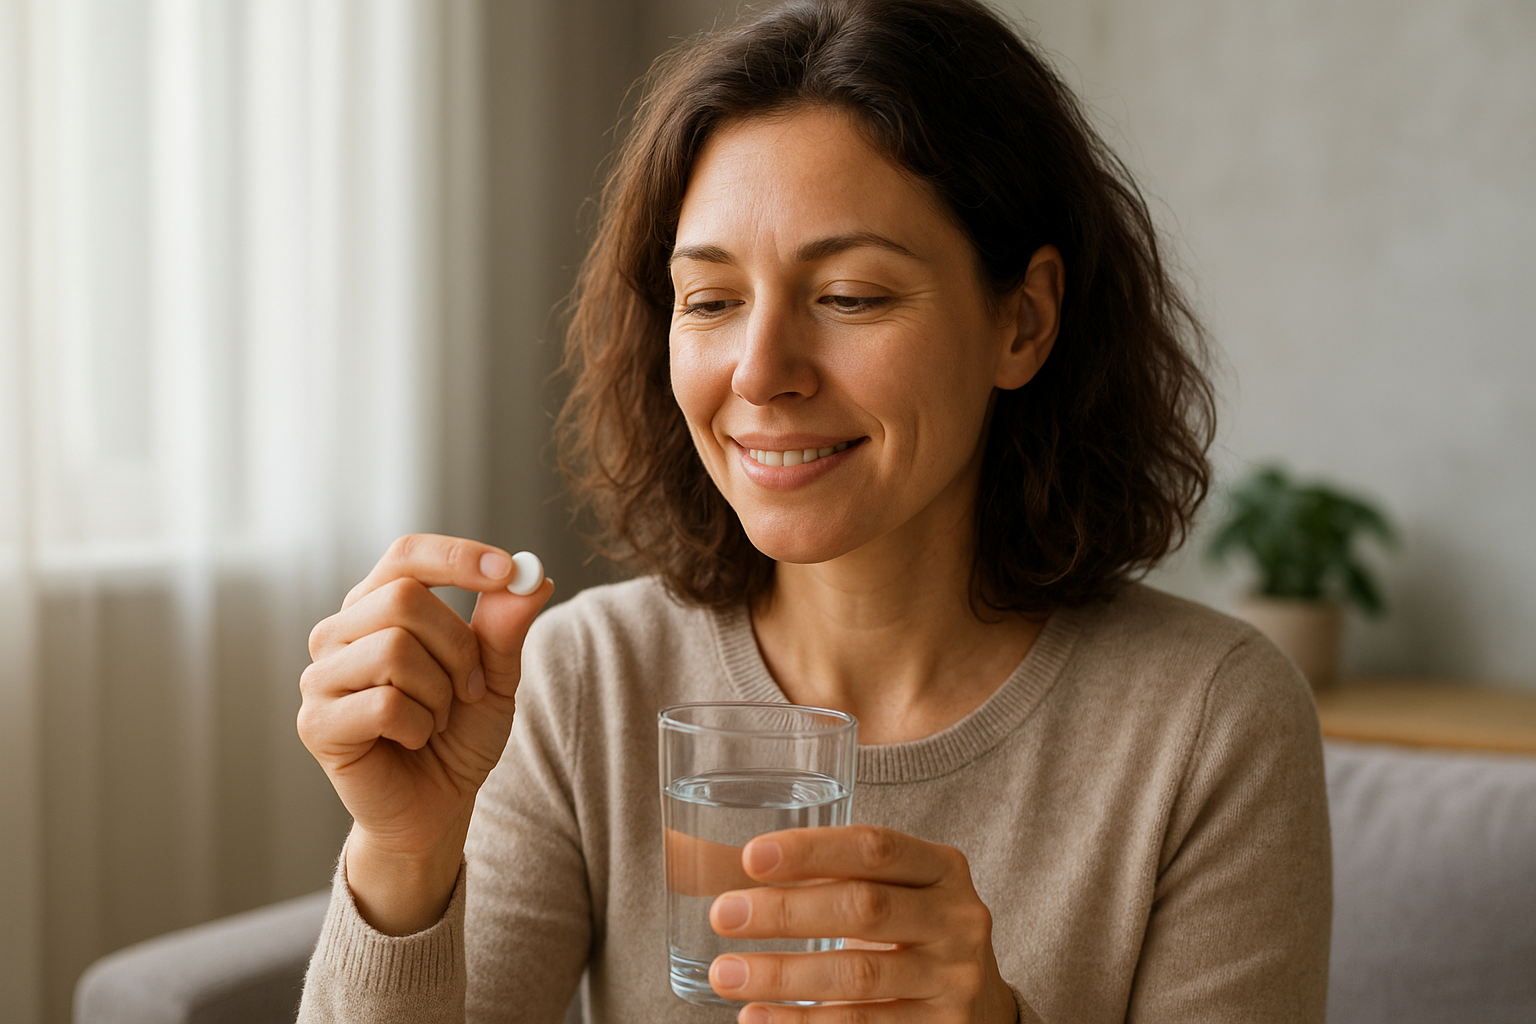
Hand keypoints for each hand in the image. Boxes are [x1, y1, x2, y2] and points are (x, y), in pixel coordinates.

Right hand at [297, 534, 552, 933]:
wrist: (436, 806)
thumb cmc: (457, 735)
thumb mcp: (494, 676)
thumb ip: (506, 627)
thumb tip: (536, 577)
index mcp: (377, 606)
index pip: (406, 555)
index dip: (456, 556)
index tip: (508, 570)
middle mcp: (339, 632)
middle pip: (404, 597)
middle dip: (457, 646)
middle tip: (470, 688)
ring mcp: (320, 677)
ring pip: (395, 649)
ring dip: (439, 692)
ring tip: (436, 719)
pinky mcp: (316, 723)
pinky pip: (385, 703)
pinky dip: (419, 726)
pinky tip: (413, 740)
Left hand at [707, 825, 1017, 1022]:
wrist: (979, 1006)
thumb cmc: (913, 933)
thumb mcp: (897, 892)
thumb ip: (837, 876)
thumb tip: (726, 865)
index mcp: (942, 868)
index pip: (874, 847)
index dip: (810, 850)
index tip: (750, 856)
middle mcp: (958, 918)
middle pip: (863, 907)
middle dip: (785, 911)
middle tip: (723, 915)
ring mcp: (954, 978)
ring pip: (858, 974)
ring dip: (782, 974)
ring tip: (726, 973)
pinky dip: (803, 1023)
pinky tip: (758, 1018)